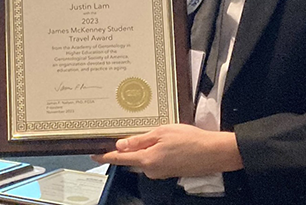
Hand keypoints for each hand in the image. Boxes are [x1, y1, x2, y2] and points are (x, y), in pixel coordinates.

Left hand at [91, 124, 242, 179]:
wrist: (211, 152)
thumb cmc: (189, 140)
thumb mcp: (162, 132)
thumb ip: (140, 140)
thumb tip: (121, 144)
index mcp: (147, 160)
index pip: (120, 158)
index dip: (106, 155)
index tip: (94, 153)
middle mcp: (151, 170)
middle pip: (133, 158)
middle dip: (130, 146)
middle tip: (131, 131)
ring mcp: (160, 173)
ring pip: (145, 158)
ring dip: (146, 147)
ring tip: (157, 133)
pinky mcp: (169, 172)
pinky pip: (155, 161)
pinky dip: (155, 151)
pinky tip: (166, 142)